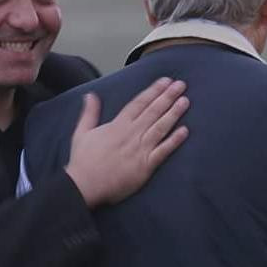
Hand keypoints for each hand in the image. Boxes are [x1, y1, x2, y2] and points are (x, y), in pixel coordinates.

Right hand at [65, 78, 189, 207]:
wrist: (85, 186)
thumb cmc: (83, 161)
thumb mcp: (81, 133)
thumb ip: (90, 113)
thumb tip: (91, 95)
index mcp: (117, 125)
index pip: (139, 103)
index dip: (153, 91)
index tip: (165, 81)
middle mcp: (131, 134)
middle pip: (153, 111)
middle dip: (168, 97)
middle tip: (181, 85)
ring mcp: (140, 149)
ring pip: (161, 127)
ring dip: (174, 113)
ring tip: (185, 101)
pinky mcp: (146, 166)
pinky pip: (163, 151)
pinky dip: (174, 140)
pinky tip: (185, 131)